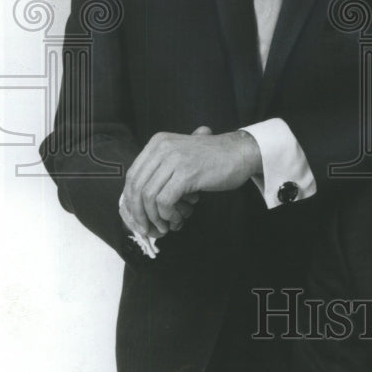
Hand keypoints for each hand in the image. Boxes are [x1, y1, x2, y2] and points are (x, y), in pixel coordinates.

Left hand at [119, 125, 261, 237]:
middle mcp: (162, 147)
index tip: (138, 218)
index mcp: (158, 142)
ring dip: (155, 217)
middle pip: (137, 187)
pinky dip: (168, 215)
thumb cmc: (213, 159)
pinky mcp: (186, 173)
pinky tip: (177, 219)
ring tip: (166, 226)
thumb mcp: (181, 156)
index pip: (132, 175)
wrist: (240, 153)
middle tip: (147, 229)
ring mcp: (174, 159)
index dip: (131, 200)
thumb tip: (140, 201)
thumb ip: (161, 170)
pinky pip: (165, 201)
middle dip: (139, 213)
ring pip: (149, 196)